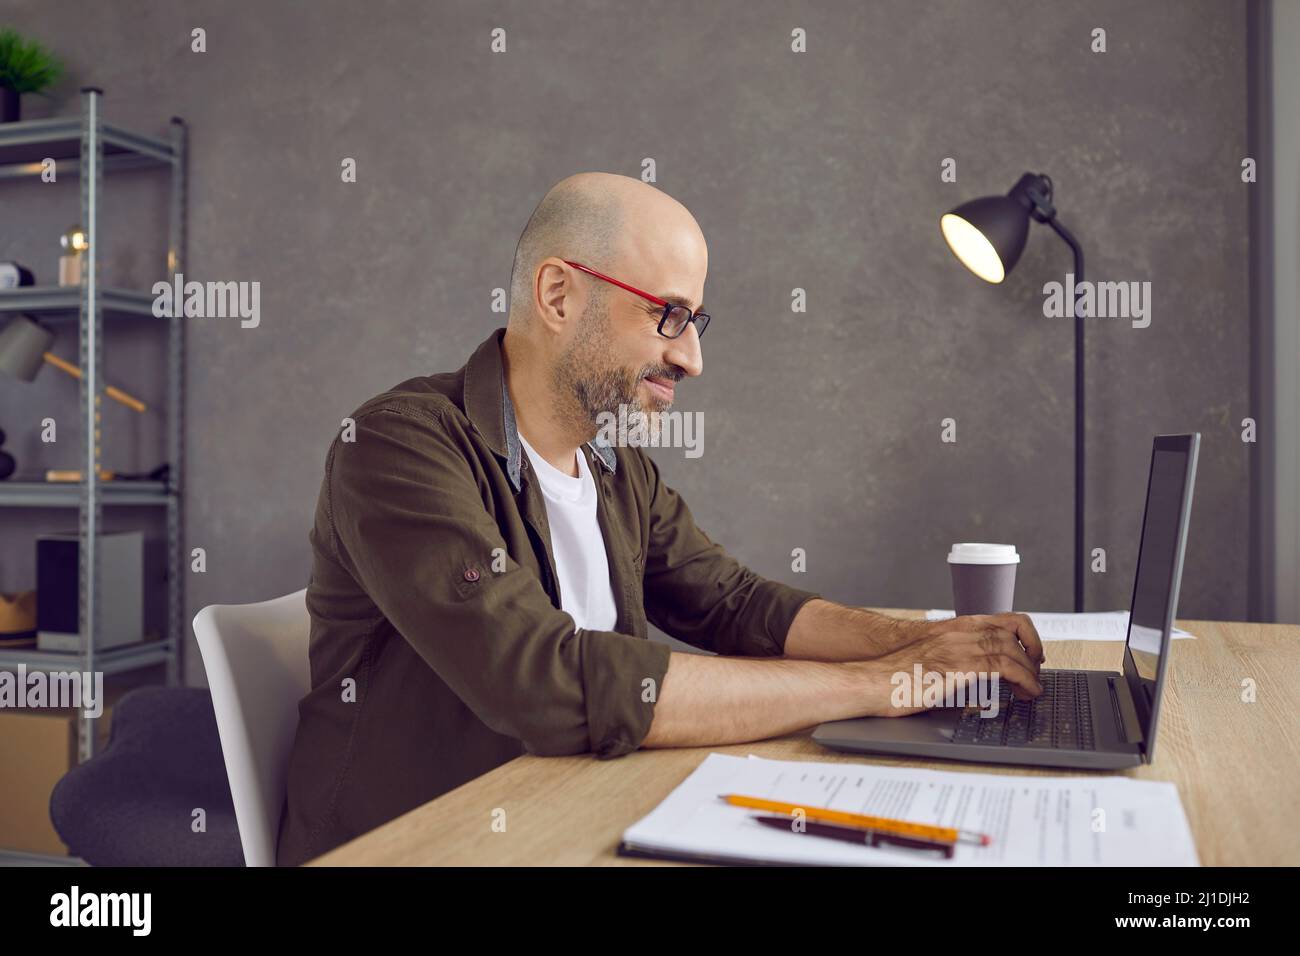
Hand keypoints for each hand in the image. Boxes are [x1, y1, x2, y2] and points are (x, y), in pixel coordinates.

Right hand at [867, 612, 1045, 716]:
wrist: (873, 682)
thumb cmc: (896, 678)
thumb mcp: (932, 664)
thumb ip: (957, 666)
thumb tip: (979, 686)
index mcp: (953, 629)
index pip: (1002, 620)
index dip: (1026, 635)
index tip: (1033, 654)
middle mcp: (960, 632)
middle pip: (1013, 631)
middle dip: (1033, 654)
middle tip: (1036, 675)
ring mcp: (960, 647)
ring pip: (1013, 649)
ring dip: (1031, 670)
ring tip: (1034, 688)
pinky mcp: (960, 667)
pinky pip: (1005, 667)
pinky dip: (1024, 679)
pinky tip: (1027, 692)